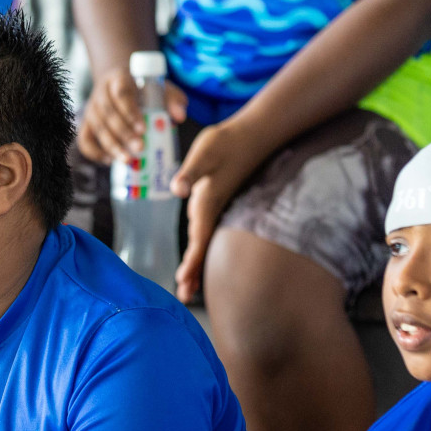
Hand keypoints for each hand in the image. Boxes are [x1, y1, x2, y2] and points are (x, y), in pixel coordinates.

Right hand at [77, 66, 187, 164]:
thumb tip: (180, 117)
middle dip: (123, 133)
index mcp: (118, 79)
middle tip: (140, 148)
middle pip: (108, 114)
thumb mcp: (160, 88)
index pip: (121, 94)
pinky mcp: (86, 125)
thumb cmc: (144, 90)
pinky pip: (84, 140)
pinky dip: (95, 152)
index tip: (143, 129)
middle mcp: (100, 94)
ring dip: (112, 146)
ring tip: (128, 161)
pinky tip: (110, 161)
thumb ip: (173, 99)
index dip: (130, 112)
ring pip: (97, 129)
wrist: (118, 86)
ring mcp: (91, 110)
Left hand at [169, 118, 269, 302]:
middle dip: (192, 272)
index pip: (197, 240)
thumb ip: (190, 172)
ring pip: (203, 241)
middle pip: (200, 247)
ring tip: (186, 285)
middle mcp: (211, 210)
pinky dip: (200, 246)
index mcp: (206, 203)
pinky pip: (207, 231)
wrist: (252, 134)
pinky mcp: (216, 200)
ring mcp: (215, 207)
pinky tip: (196, 254)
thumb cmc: (226, 142)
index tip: (182, 282)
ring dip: (195, 263)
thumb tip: (177, 189)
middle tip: (183, 296)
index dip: (191, 262)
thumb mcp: (205, 152)